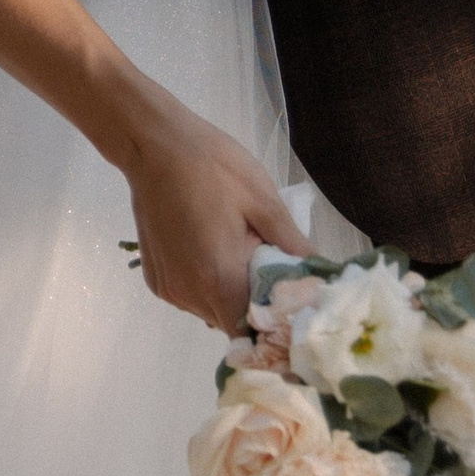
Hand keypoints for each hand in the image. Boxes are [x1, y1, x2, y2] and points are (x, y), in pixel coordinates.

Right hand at [117, 92, 309, 334]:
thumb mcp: (263, 199)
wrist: (153, 145)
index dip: (275, 324)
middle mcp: (189, 294)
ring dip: (231, 292)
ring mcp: (169, 289)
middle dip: (255, 302)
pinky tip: (210, 248)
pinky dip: (207, 284)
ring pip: (212, 310)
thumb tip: (321, 277)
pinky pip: (191, 296)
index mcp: (219, 277)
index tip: (292, 304)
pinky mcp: (155, 280)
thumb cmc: (213, 165)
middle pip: (233, 322)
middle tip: (268, 263)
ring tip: (236, 249)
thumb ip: (293, 245)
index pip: (253, 330)